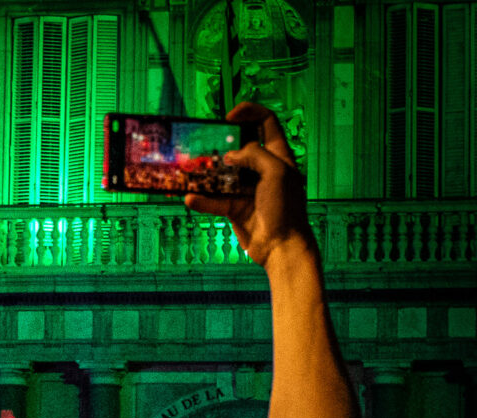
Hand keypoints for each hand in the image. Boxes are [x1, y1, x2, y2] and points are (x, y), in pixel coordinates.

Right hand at [184, 102, 314, 270]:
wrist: (281, 246)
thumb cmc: (286, 207)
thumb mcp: (276, 172)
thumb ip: (254, 156)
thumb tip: (230, 156)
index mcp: (278, 156)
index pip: (266, 123)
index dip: (250, 113)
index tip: (229, 116)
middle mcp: (262, 169)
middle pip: (240, 147)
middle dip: (222, 143)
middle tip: (206, 142)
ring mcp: (247, 188)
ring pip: (223, 174)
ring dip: (207, 172)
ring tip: (191, 168)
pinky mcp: (234, 207)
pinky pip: (214, 200)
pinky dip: (202, 200)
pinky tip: (190, 198)